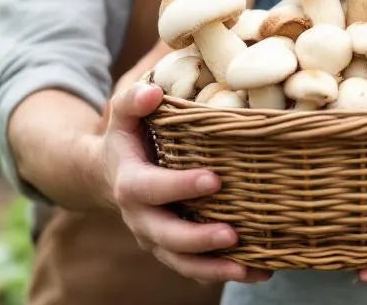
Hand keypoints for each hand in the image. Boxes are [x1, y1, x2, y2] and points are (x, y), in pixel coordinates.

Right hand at [102, 81, 271, 283]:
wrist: (109, 175)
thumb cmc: (127, 138)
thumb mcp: (123, 116)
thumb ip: (134, 100)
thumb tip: (153, 92)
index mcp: (129, 184)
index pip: (151, 188)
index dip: (180, 187)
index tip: (214, 180)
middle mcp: (140, 218)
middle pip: (166, 236)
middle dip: (199, 239)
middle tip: (232, 234)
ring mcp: (155, 239)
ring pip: (181, 262)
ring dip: (214, 269)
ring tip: (248, 268)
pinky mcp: (171, 251)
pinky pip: (194, 269)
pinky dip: (223, 273)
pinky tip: (257, 272)